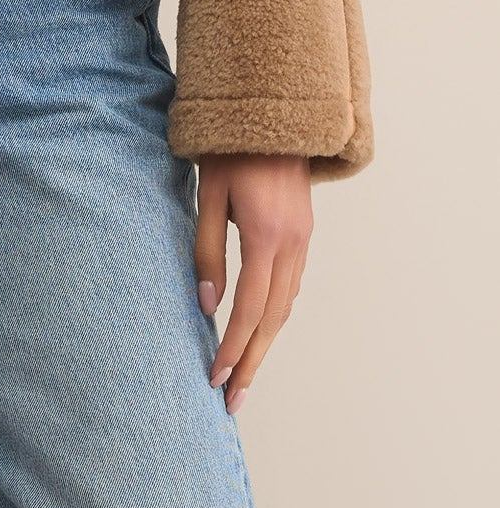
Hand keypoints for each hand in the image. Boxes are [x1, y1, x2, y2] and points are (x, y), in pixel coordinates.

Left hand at [192, 153, 312, 416]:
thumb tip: (207, 306)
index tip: (216, 378)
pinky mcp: (303, 231)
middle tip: (233, 399)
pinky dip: (275, 314)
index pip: (248, 309)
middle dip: (252, 362)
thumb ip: (205, 249)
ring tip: (244, 374)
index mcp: (265, 234)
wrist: (272, 107)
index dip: (233, 348)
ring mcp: (303, 238)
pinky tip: (259, 327)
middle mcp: (292, 242)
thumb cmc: (227, 146)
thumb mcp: (206, 193)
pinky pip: (292, 285)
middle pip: (273, 319)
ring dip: (265, 342)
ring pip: (286, 305)